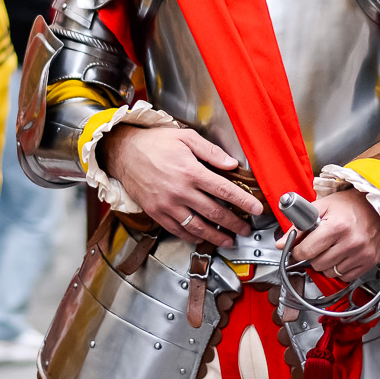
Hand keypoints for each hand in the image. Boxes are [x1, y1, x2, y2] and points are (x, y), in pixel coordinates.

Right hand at [101, 124, 263, 247]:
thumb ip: (211, 151)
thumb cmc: (154, 143)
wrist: (123, 152)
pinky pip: (177, 230)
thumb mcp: (185, 137)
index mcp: (190, 171)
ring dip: (215, 236)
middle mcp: (180, 191)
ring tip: (228, 240)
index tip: (256, 209)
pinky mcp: (156, 213)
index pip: (224, 190)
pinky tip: (202, 238)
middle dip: (234, 223)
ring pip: (197, 226)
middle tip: (246, 229)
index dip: (243, 201)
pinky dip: (192, 237)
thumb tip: (232, 164)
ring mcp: (168, 205)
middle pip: (214, 212)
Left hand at [289, 189, 379, 282]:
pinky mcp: (369, 262)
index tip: (299, 249)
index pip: (306, 251)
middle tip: (319, 245)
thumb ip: (299, 226)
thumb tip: (281, 243)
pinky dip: (340, 269)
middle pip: (317, 264)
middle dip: (313, 256)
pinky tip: (343, 255)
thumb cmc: (349, 205)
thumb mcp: (321, 207)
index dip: (298, 251)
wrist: (377, 207)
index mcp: (337, 226)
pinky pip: (345, 277)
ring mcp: (361, 254)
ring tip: (332, 248)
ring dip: (326, 264)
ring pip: (330, 272)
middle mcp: (351, 242)